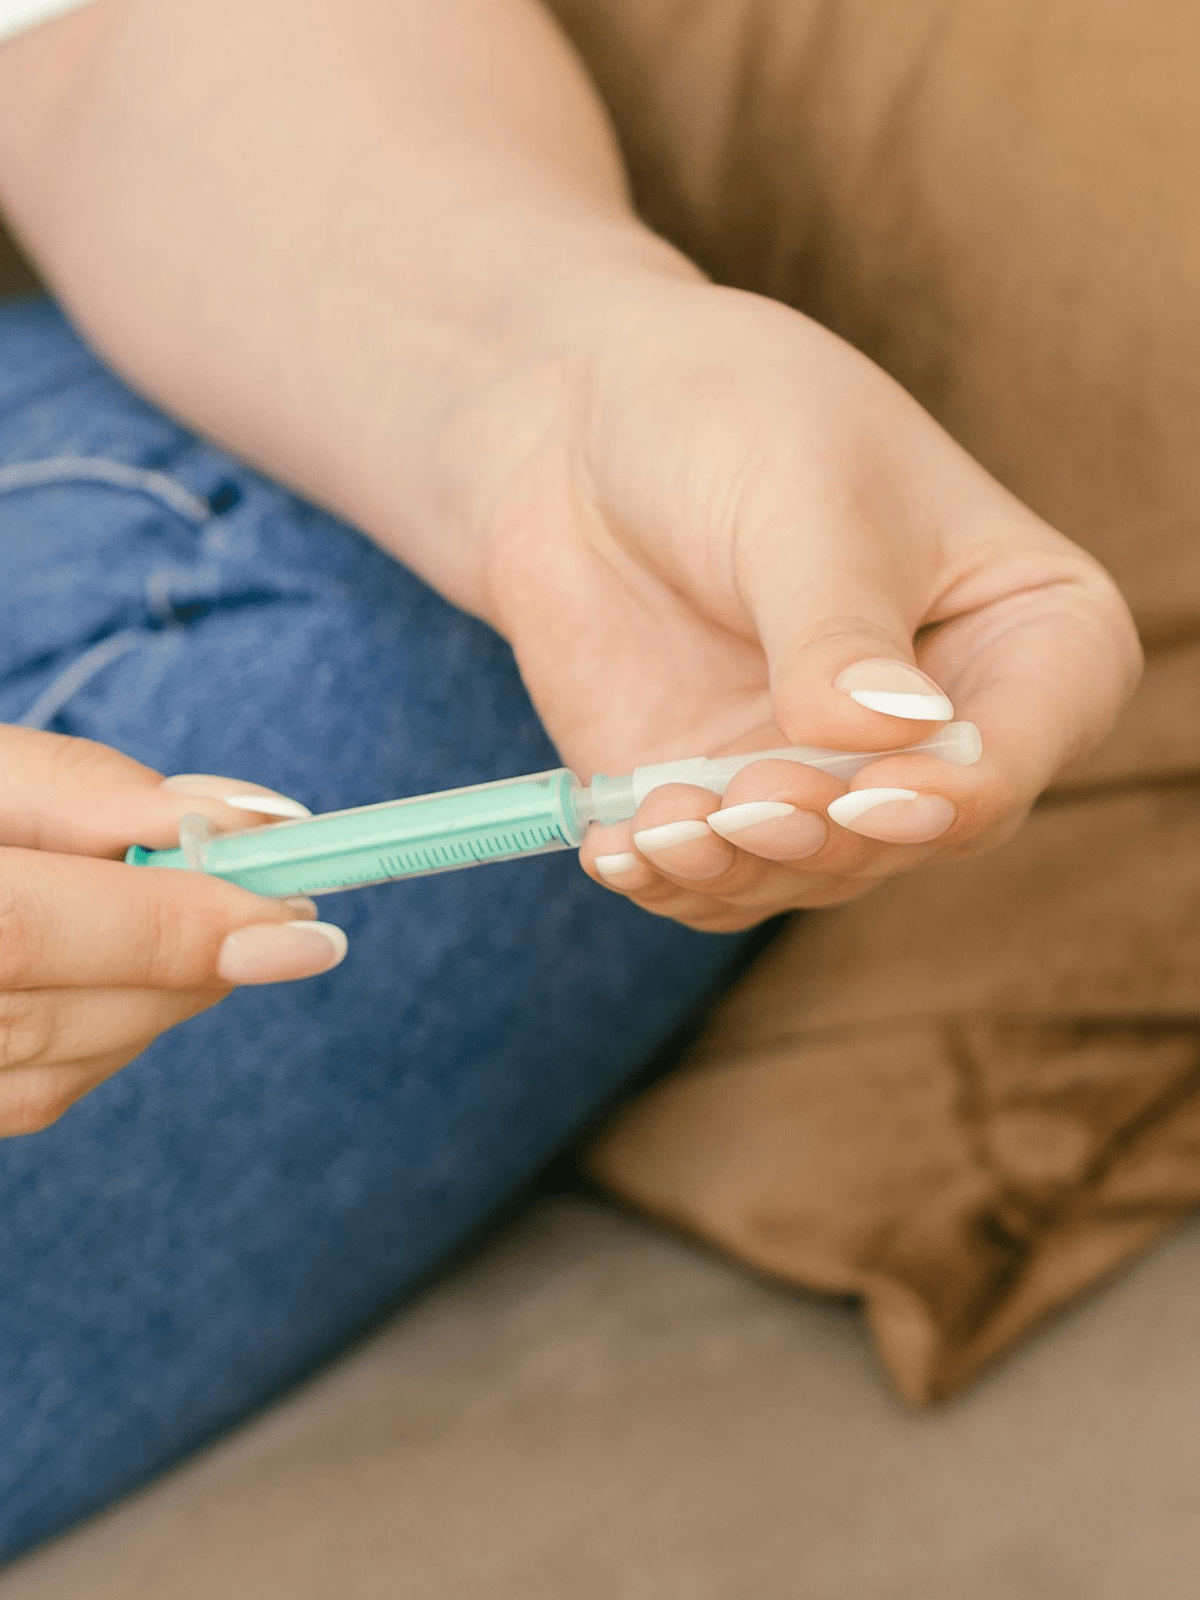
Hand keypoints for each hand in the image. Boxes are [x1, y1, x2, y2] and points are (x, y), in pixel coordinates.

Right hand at [0, 726, 345, 1136]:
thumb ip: (91, 793)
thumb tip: (249, 820)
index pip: (23, 932)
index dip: (165, 928)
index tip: (299, 918)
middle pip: (50, 1017)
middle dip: (186, 963)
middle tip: (285, 916)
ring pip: (57, 1070)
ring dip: (157, 997)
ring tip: (187, 922)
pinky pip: (37, 1094)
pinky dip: (106, 1032)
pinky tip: (115, 974)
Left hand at [467, 275, 1141, 929]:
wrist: (578, 422)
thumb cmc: (729, 416)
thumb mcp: (801, 501)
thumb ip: (839, 629)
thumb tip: (889, 736)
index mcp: (1022, 627)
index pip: (1031, 737)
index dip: (965, 787)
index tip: (875, 790)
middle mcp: (936, 722)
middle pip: (922, 832)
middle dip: (834, 834)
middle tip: (748, 800)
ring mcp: (825, 769)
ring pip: (814, 871)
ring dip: (745, 867)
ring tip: (664, 823)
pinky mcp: (720, 798)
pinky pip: (712, 880)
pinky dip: (670, 879)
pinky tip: (616, 850)